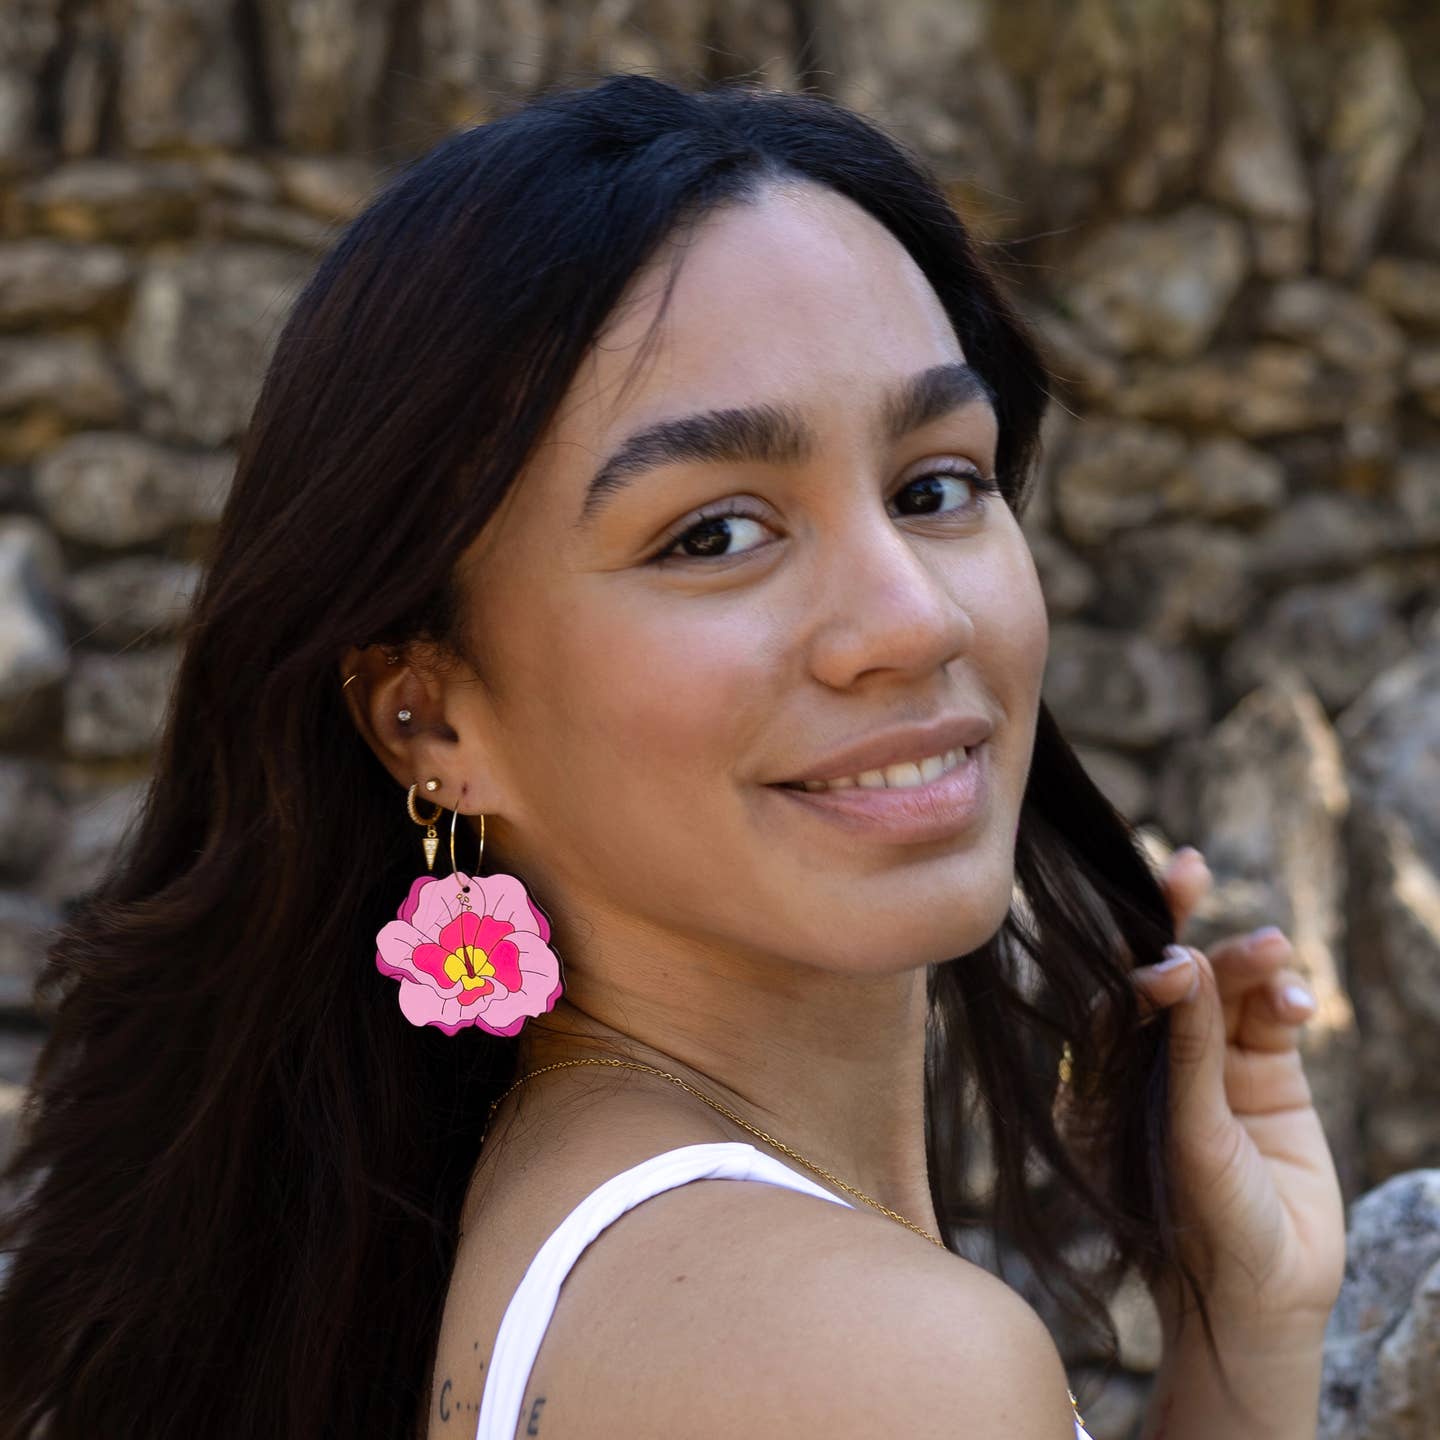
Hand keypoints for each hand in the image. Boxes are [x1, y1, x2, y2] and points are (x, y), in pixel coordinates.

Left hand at [1129, 848, 1345, 1339]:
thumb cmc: (1194, 1232)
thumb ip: (1187, 1054)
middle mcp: (1151, 1063)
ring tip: (1273, 951)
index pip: (1111, 993)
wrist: (1258, 1305)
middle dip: (1178, 922)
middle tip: (1189, 871)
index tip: (1160, 931)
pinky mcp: (1268, 1080)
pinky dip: (1283, 1001)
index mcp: (1100, 1076)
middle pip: (1165, 977)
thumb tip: (1182, 964)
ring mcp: (1212, 1068)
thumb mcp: (1184, 1138)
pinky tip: (1296, 1003)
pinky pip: (1271, 1021)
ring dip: (1246, 962)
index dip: (1130, 949)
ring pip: (1226, 992)